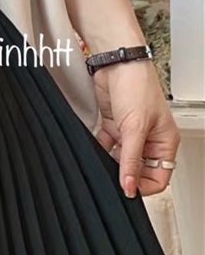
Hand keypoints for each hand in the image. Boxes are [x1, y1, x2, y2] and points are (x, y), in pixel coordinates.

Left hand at [92, 59, 179, 197]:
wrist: (116, 64)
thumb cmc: (137, 87)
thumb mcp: (135, 128)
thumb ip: (130, 159)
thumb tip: (129, 186)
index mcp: (164, 142)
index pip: (159, 177)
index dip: (143, 186)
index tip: (126, 190)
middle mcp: (148, 140)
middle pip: (138, 170)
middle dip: (124, 176)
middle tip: (109, 179)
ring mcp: (130, 134)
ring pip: (119, 160)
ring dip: (109, 163)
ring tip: (99, 165)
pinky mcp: (113, 126)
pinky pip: (105, 146)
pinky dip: (98, 150)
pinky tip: (91, 151)